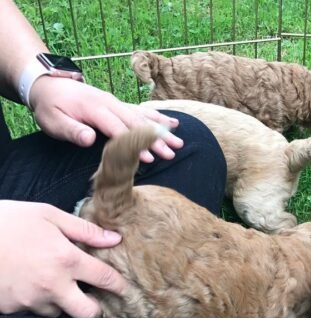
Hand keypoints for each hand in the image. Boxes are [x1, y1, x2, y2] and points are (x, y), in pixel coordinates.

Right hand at [0, 201, 127, 317]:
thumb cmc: (5, 220)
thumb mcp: (46, 214)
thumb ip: (84, 230)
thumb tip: (115, 239)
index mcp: (66, 259)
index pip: (106, 279)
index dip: (120, 286)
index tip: (124, 288)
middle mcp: (53, 285)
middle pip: (88, 313)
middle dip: (94, 308)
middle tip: (91, 298)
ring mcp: (30, 300)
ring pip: (59, 314)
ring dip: (61, 303)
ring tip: (52, 285)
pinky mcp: (11, 309)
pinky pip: (32, 312)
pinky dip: (35, 303)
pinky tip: (29, 286)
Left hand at [28, 76, 183, 161]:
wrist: (48, 84)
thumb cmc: (50, 107)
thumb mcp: (53, 121)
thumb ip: (72, 130)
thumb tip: (90, 138)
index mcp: (95, 109)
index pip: (119, 129)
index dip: (134, 144)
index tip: (149, 158)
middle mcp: (110, 104)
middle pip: (137, 123)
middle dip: (156, 139)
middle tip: (172, 153)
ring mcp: (116, 103)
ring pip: (143, 117)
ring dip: (162, 130)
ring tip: (179, 143)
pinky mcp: (119, 104)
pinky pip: (142, 110)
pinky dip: (158, 117)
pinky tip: (173, 123)